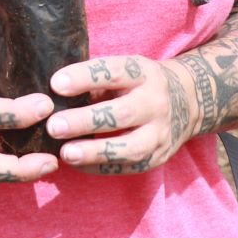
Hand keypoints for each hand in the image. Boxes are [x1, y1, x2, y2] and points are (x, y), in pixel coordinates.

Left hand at [44, 55, 194, 173]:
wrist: (186, 101)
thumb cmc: (137, 83)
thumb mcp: (123, 70)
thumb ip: (94, 80)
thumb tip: (51, 94)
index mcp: (142, 73)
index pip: (113, 72)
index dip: (84, 78)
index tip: (55, 84)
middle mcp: (155, 102)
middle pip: (122, 114)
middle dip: (86, 121)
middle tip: (53, 126)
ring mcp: (160, 132)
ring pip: (130, 147)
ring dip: (95, 152)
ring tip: (66, 153)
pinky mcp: (158, 156)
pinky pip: (129, 166)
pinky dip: (101, 167)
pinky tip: (77, 165)